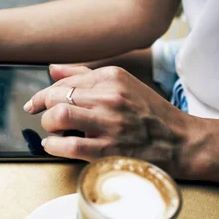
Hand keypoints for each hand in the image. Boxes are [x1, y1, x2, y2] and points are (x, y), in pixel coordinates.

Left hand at [24, 65, 193, 175]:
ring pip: (57, 116)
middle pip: (56, 96)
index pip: (65, 81)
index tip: (36, 102)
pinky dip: (53, 145)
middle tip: (39, 115)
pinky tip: (53, 146)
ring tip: (51, 130)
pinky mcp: (108, 150)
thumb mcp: (124, 85)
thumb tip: (52, 68)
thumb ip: (86, 75)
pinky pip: (67, 145)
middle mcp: (110, 97)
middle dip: (40, 106)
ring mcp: (109, 124)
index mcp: (113, 78)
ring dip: (47, 124)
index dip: (44, 93)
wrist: (182, 142)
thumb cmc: (150, 114)